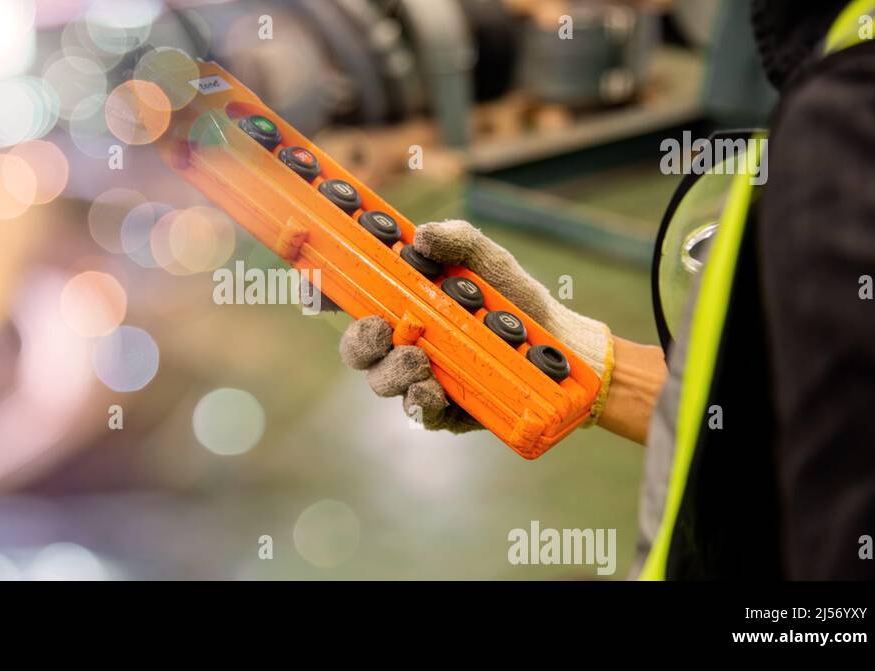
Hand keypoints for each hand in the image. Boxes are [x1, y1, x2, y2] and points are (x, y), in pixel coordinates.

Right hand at [339, 220, 614, 432]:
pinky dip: (419, 400)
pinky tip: (432, 390)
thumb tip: (422, 238)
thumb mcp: (490, 261)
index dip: (321, 292)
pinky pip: (416, 411)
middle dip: (358, 340)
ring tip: (419, 360)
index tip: (314, 288)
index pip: (348, 297)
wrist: (560, 350)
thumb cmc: (516, 302)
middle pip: (355, 346)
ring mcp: (419, 377)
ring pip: (380, 381)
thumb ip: (457, 241)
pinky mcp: (442, 410)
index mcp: (402, 301)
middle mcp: (402, 341)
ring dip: (392, 370)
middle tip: (380, 330)